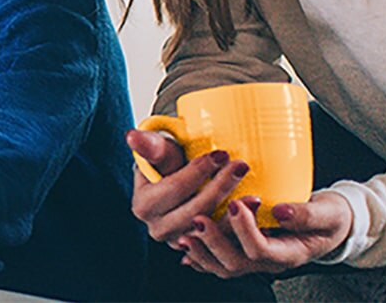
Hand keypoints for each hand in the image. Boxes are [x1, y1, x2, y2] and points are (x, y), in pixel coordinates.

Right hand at [128, 129, 248, 247]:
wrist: (178, 184)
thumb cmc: (169, 164)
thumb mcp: (160, 152)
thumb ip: (150, 145)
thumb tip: (132, 135)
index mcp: (143, 206)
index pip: (174, 188)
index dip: (198, 171)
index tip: (221, 154)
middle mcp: (158, 229)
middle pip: (194, 211)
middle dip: (220, 187)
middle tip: (241, 166)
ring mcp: (180, 242)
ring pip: (209, 230)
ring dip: (233, 212)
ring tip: (252, 194)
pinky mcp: (200, 249)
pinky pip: (222, 241)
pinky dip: (239, 227)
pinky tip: (253, 210)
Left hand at [181, 192, 353, 277]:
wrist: (331, 225)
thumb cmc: (330, 218)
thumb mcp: (328, 213)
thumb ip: (306, 215)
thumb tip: (280, 211)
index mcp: (290, 253)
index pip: (262, 250)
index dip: (245, 230)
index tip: (235, 204)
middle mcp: (270, 262)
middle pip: (237, 262)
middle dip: (214, 242)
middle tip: (198, 219)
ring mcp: (256, 260)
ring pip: (224, 267)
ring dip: (202, 251)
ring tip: (184, 234)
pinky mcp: (246, 253)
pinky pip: (220, 262)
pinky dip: (201, 256)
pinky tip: (186, 246)